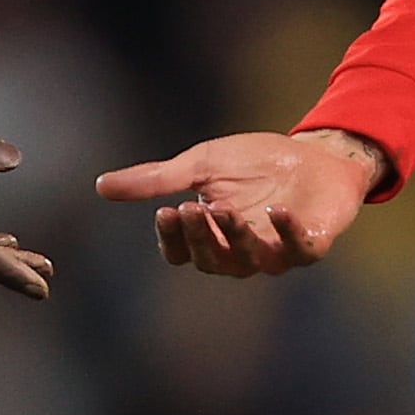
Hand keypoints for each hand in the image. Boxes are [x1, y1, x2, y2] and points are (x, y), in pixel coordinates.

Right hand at [94, 128, 384, 276]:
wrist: (313, 153)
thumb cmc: (254, 163)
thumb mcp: (201, 164)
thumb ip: (157, 179)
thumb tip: (101, 186)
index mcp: (210, 236)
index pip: (182, 252)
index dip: (172, 238)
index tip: (165, 211)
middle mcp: (240, 252)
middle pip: (212, 260)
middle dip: (200, 237)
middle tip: (192, 209)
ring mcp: (276, 252)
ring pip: (249, 261)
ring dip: (235, 237)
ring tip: (224, 210)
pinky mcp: (311, 244)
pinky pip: (299, 250)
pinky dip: (288, 233)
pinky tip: (277, 210)